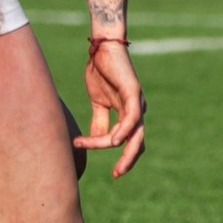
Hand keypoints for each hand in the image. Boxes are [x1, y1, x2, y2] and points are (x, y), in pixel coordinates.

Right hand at [77, 40, 146, 176]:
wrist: (102, 47)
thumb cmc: (101, 71)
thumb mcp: (98, 102)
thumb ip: (99, 122)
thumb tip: (92, 141)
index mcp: (128, 114)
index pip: (127, 141)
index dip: (114, 153)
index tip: (84, 151)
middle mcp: (136, 110)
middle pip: (137, 142)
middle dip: (128, 161)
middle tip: (117, 175)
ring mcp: (136, 102)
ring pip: (136, 134)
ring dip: (126, 151)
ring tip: (118, 167)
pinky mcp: (133, 92)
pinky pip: (132, 116)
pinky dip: (125, 131)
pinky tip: (116, 142)